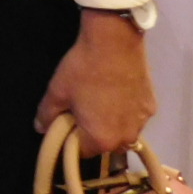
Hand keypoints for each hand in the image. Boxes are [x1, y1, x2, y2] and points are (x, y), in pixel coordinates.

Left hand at [35, 10, 154, 155]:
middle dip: (92, 130)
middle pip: (105, 142)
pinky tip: (116, 89)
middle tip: (82, 105)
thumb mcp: (57, 91)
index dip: (71, 136)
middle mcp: (126, 137)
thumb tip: (41, 127)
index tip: (66, 119)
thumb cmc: (83, 69)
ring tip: (100, 95)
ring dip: (111, 121)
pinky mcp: (152, 106)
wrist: (115, 42)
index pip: (82, 151)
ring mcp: (142, 122)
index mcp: (102, 139)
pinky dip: (125, 109)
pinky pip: (134, 115)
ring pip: (122, 129)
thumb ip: (47, 114)